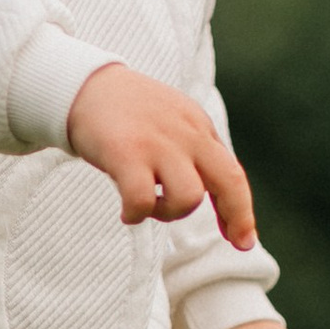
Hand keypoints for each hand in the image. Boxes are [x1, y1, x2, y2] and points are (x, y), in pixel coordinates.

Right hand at [65, 62, 256, 249]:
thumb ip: (194, 151)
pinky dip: (136, 215)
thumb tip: (211, 193)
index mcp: (199, 128)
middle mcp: (185, 135)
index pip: (232, 173)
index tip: (243, 239)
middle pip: (229, 181)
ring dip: (170, 213)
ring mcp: (157, 144)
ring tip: (148, 206)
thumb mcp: (173, 122)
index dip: (242, 211)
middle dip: (238, 216)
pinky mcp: (126, 154)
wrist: (86, 85)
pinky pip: (143, 200)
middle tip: (237, 243)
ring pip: (189, 197)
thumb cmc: (129, 113)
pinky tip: (127, 212)